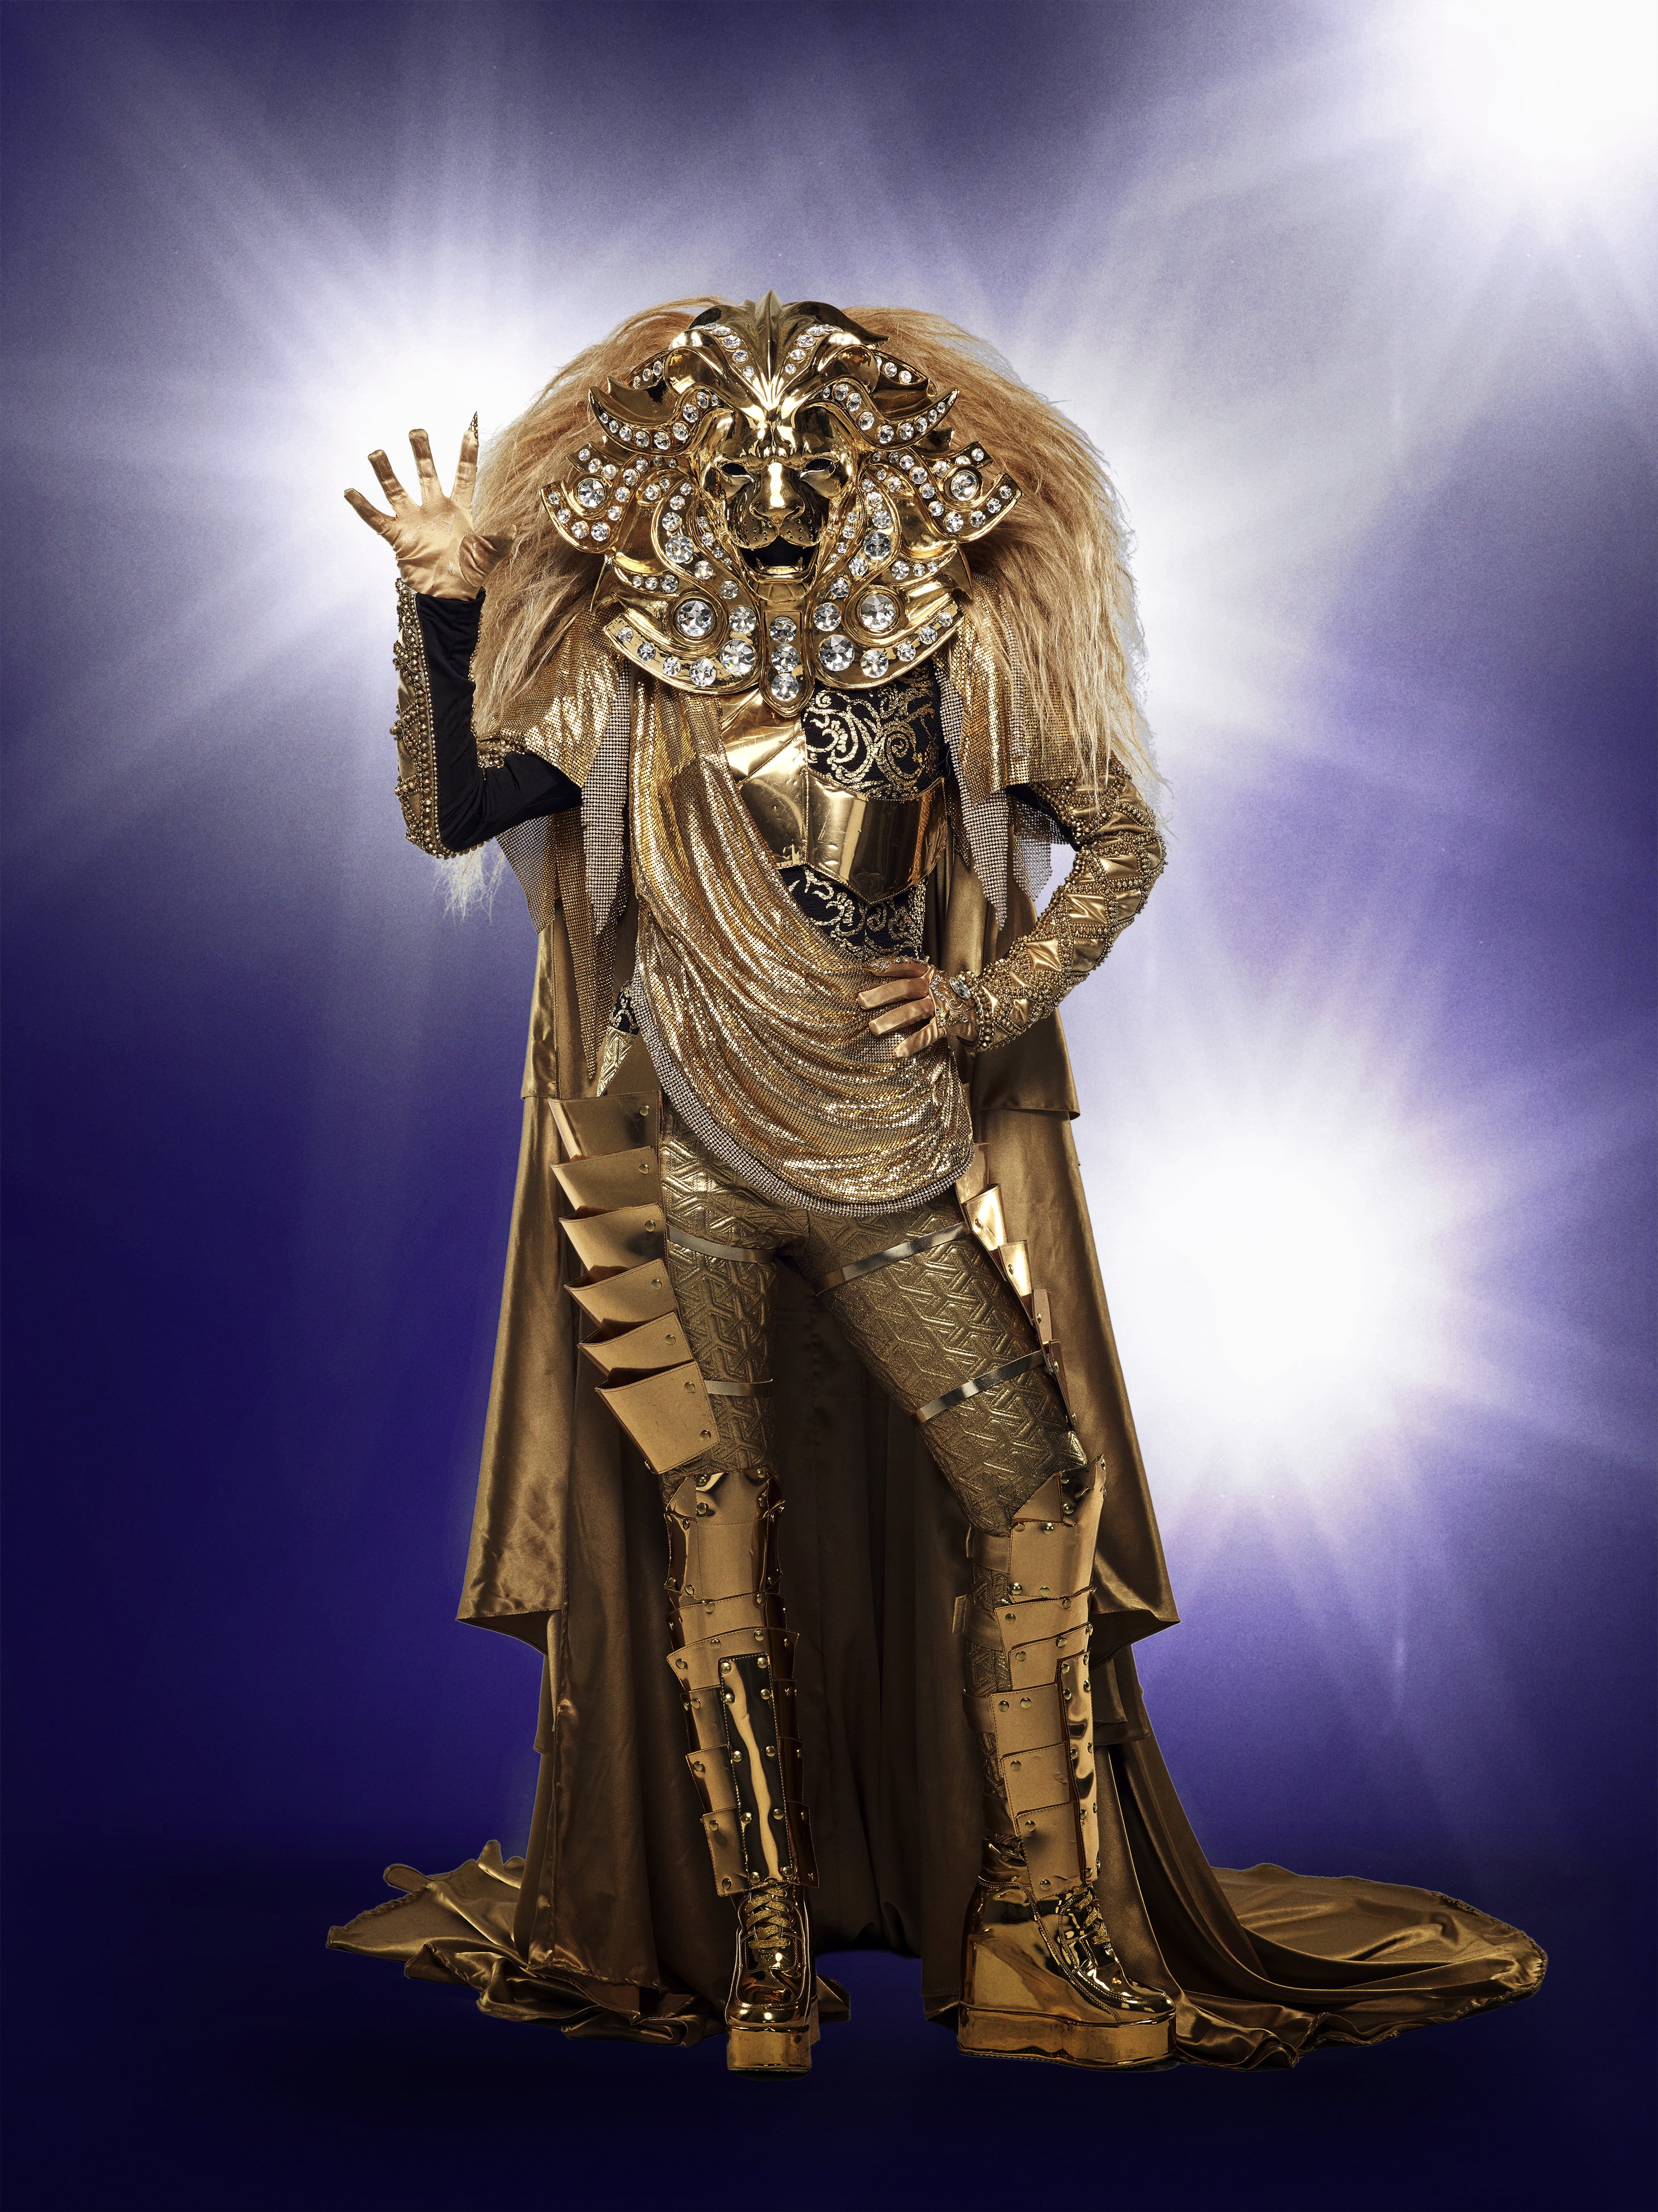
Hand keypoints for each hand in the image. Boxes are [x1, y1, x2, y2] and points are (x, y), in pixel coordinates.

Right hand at [344, 418, 506, 597]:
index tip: (468, 431)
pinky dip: (363, 507)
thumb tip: (515, 527)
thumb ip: (499, 539)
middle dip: (422, 453)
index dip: (466, 454)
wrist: (450, 597)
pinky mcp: (399, 538)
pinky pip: (377, 519)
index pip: (464, 476)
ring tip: (376, 453)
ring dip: (386, 472)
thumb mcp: (489, 554)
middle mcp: (434, 510)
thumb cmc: (471, 574)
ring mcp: (414, 522)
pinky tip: (350, 491)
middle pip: (427, 474)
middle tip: (416, 430)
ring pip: (397, 491)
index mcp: (459, 510)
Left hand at [858, 958, 977, 1059]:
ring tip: (873, 1028)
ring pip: (913, 1010)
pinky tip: (898, 1052)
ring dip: (892, 1019)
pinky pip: (928, 1034)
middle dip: (881, 994)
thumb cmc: (953, 997)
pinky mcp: (949, 1023)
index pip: (906, 966)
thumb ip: (916, 983)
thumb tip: (881, 990)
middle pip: (904, 987)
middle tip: (860, 1001)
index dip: (887, 967)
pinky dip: (912, 1043)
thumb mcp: (936, 983)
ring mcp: (942, 1005)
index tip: (867, 968)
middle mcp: (935, 987)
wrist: (986, 1009)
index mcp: (930, 974)